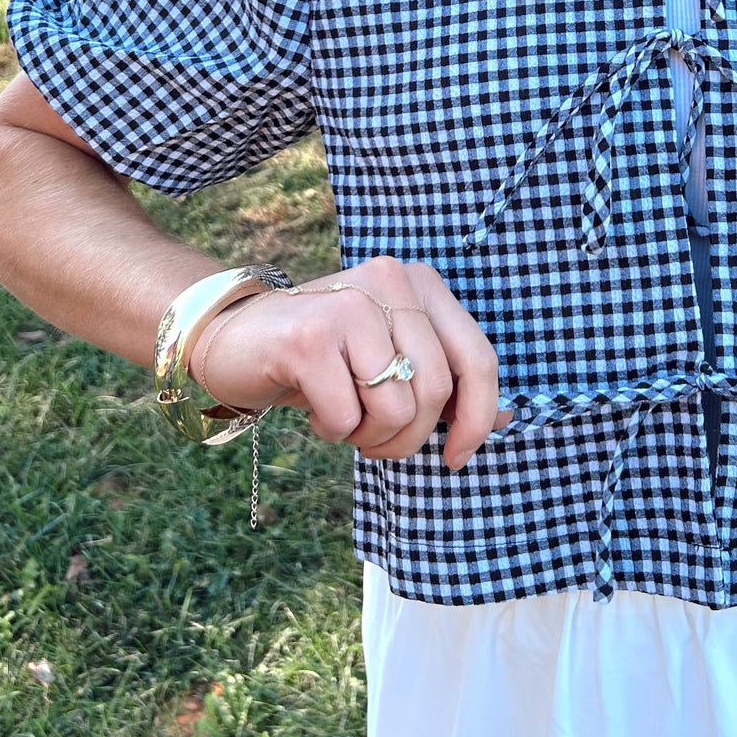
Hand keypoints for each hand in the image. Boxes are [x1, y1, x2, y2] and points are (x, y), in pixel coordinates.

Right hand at [192, 256, 510, 469]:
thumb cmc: (324, 359)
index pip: (478, 358)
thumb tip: (504, 419)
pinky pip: (346, 416)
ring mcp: (348, 303)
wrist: (232, 338)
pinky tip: (314, 409)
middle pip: (436, 390)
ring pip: (396, 409)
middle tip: (377, 442)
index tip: (457, 456)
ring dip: (370, 437)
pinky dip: (333, 431)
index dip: (478, 418)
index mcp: (421, 284)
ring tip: (345, 421)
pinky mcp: (309, 336)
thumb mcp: (390, 359)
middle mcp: (390, 281)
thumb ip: (444, 381)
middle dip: (411, 438)